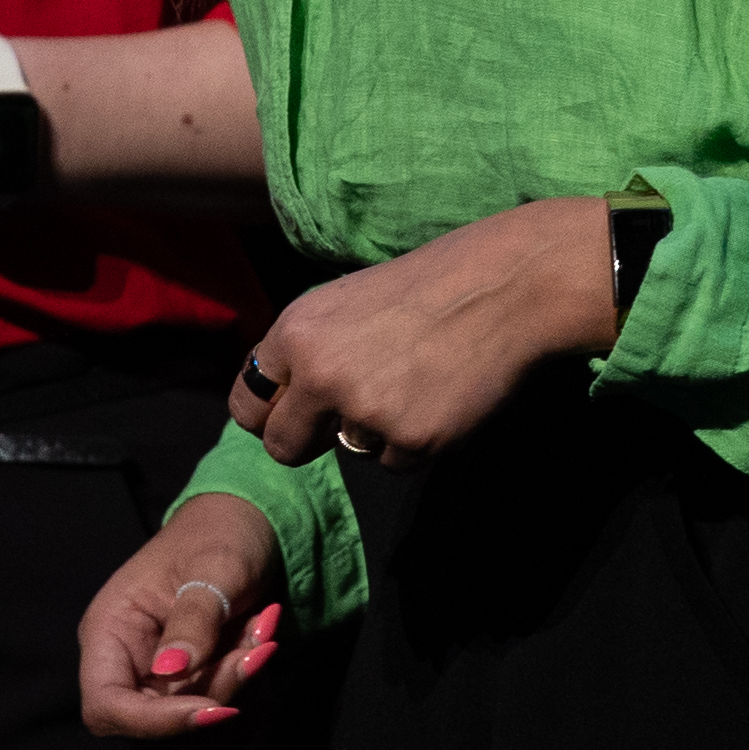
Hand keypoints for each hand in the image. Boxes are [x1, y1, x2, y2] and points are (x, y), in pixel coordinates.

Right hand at [76, 493, 283, 740]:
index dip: (152, 722)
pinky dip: (247, 680)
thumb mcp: (214, 565)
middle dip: (211, 694)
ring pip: (191, 722)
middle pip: (153, 724)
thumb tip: (170, 670)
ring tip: (261, 630)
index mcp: (109, 630)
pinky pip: (216, 708)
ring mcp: (158, 676)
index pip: (106, 705)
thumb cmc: (221, 532)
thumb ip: (194, 618)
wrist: (245, 522)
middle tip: (253, 648)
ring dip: (237, 684)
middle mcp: (127, 661)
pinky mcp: (190, 682)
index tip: (212, 709)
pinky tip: (260, 636)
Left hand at [226, 197, 612, 470]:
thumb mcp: (347, 303)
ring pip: (348, 452)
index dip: (269, 414)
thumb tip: (285, 398)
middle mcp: (319, 374)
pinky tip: (439, 396)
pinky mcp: (411, 441)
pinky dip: (415, 441)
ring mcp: (364, 411)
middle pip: (282, 447)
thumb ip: (310, 349)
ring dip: (374, 432)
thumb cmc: (429, 286)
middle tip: (346, 418)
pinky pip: (395, 463)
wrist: (503, 286)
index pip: (246, 403)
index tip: (289, 415)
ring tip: (414, 380)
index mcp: (296, 331)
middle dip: (308, 442)